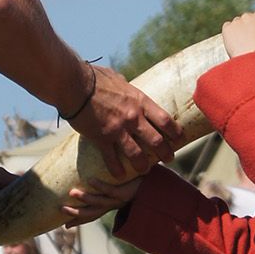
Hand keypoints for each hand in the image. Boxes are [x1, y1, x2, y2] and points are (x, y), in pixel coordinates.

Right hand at [61, 175, 141, 226]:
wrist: (160, 187)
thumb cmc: (140, 183)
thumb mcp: (122, 185)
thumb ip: (110, 183)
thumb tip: (94, 172)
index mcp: (111, 206)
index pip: (92, 215)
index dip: (79, 221)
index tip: (65, 226)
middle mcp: (113, 206)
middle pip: (91, 213)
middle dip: (76, 214)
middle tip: (61, 210)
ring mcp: (119, 200)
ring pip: (99, 202)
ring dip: (85, 198)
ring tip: (71, 193)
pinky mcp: (126, 193)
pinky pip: (111, 190)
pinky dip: (100, 186)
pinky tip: (90, 179)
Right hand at [75, 66, 179, 182]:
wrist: (74, 84)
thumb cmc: (94, 77)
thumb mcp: (117, 79)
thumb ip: (125, 86)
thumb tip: (126, 84)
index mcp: (139, 102)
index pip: (165, 120)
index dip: (176, 132)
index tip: (180, 139)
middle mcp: (133, 117)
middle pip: (157, 140)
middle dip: (165, 152)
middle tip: (169, 158)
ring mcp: (118, 129)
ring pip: (137, 154)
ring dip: (144, 165)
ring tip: (146, 170)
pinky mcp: (102, 138)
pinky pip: (112, 159)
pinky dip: (116, 169)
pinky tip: (120, 176)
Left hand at [221, 6, 254, 61]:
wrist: (250, 57)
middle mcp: (247, 15)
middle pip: (249, 18)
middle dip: (251, 25)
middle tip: (254, 39)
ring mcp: (236, 21)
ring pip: (238, 23)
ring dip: (240, 29)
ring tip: (245, 42)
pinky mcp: (226, 29)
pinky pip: (227, 27)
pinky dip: (230, 32)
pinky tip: (235, 41)